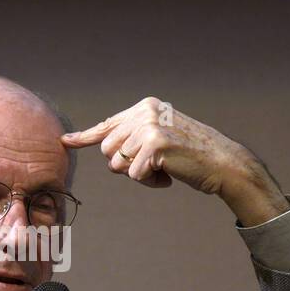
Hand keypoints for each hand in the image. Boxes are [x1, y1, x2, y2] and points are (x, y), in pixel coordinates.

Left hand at [60, 96, 289, 222]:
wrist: (223, 163)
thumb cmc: (192, 156)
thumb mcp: (159, 137)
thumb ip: (133, 136)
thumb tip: (101, 145)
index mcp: (145, 107)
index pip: (108, 125)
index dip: (85, 137)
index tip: (65, 142)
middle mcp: (145, 112)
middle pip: (108, 151)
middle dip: (126, 166)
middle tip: (155, 165)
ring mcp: (150, 127)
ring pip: (119, 165)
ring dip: (139, 175)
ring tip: (164, 169)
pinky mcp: (155, 145)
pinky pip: (135, 175)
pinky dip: (151, 183)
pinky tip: (170, 175)